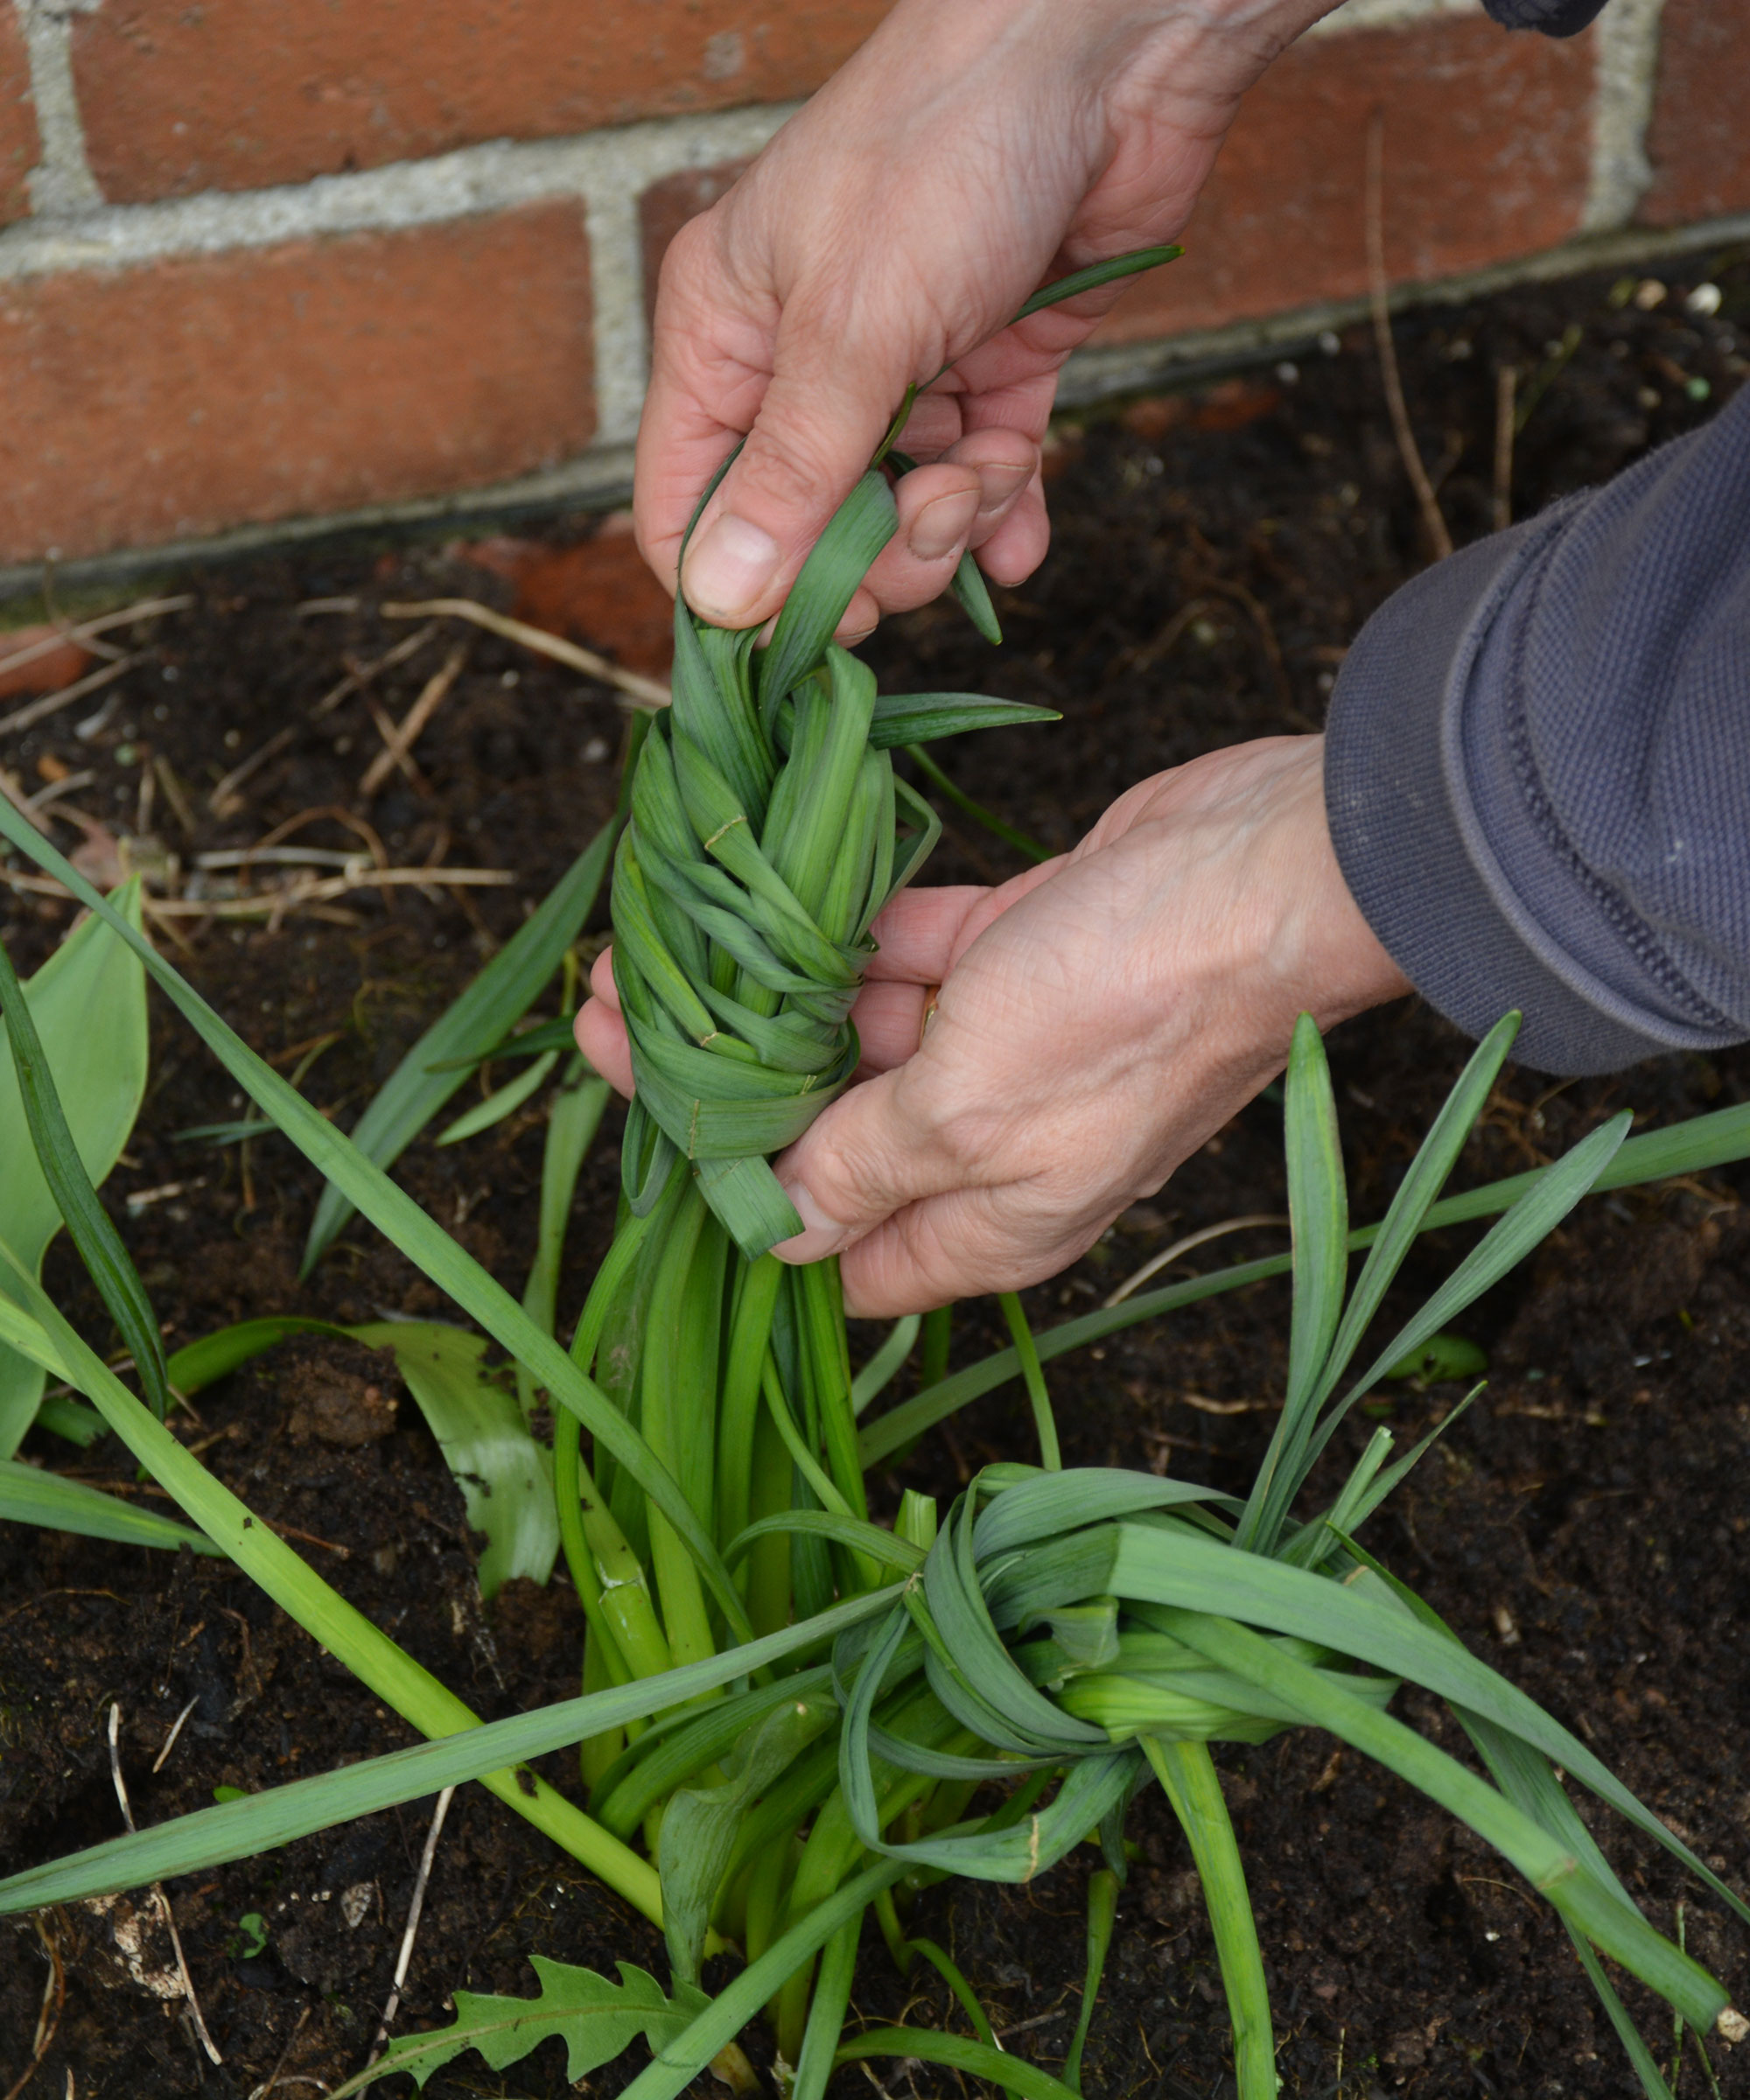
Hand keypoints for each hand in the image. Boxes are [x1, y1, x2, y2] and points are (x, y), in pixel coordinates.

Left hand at [576, 736, 1409, 1316]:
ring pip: (867, 1034)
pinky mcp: (1026, 954)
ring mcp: (1013, 1047)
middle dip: (733, 1082)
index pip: (842, 1256)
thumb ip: (860, 1168)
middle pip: (836, 1133)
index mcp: (989, 1223)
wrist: (1270, 871)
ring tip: (665, 941)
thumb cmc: (1125, 1009)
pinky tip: (772, 898)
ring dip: (776, 994)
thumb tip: (773, 1234)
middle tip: (624, 1013)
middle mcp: (996, 1148)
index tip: (652, 1141)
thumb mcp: (968, 1111)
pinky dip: (854, 931)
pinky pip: (917, 953)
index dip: (747, 1212)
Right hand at [636, 0, 1340, 640]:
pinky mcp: (993, 364)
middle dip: (868, 557)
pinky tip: (1022, 542)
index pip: (688, 503)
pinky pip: (982, 477)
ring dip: (949, 521)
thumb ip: (791, 477)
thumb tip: (719, 604)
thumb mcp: (853, 331)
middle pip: (804, 528)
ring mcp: (900, 365)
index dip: (734, 585)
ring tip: (988, 476)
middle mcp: (800, 358)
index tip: (805, 632)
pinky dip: (1004, 512)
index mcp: (724, 335)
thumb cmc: (946, 153)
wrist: (1106, 57)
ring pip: (897, 511)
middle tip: (924, 531)